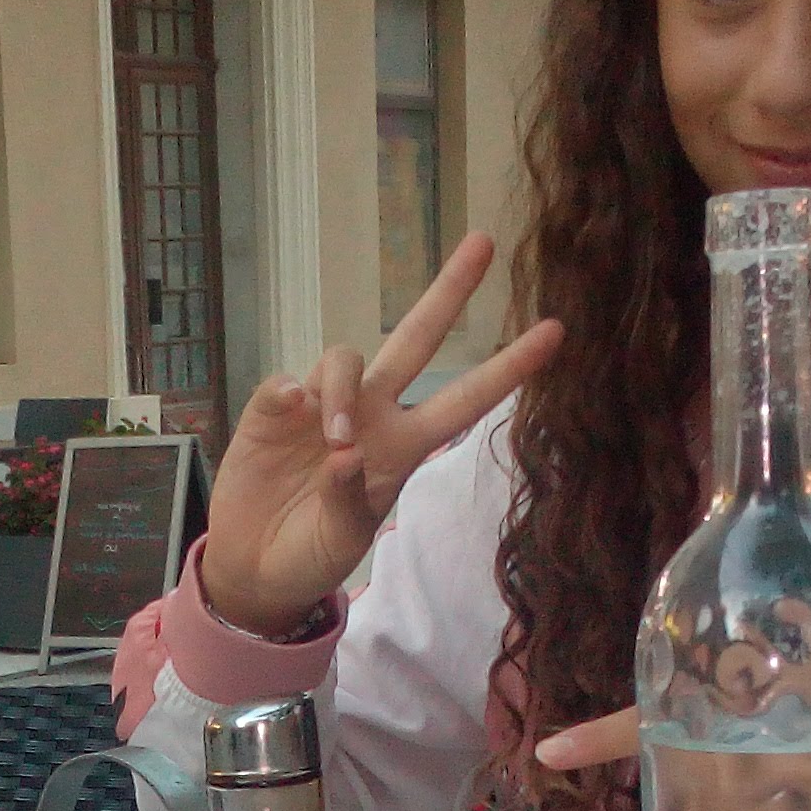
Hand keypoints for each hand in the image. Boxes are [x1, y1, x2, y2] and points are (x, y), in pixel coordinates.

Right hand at [197, 233, 562, 636]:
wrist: (255, 568)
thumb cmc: (309, 555)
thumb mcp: (338, 542)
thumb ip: (346, 501)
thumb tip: (341, 452)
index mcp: (403, 447)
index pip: (464, 401)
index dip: (508, 369)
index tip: (555, 332)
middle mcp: (370, 415)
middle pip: (416, 340)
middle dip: (449, 291)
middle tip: (483, 242)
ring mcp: (320, 407)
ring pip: (345, 358)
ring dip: (343, 389)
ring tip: (335, 441)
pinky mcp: (272, 412)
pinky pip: (283, 384)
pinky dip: (286, 393)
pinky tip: (289, 412)